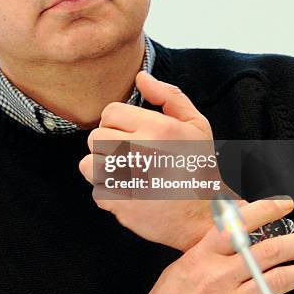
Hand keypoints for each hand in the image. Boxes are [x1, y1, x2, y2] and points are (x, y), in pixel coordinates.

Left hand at [79, 71, 236, 250]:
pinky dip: (108, 192)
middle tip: (131, 154)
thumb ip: (168, 96)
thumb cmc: (199, 167)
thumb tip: (141, 77)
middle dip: (109, 144)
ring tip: (127, 173)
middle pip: (95, 136)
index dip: (118, 122)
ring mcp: (127, 181)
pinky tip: (130, 191)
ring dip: (103, 168)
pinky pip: (96, 190)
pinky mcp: (119, 204)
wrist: (204, 216)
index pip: (110, 112)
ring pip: (89, 163)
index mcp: (158, 129)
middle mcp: (140, 152)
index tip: (132, 133)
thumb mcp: (196, 125)